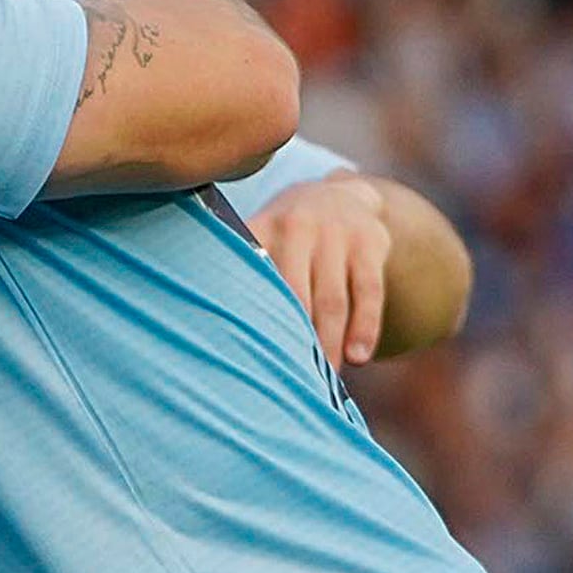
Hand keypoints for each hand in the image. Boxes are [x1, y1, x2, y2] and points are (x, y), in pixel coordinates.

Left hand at [250, 171, 396, 369]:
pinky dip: (365, 327)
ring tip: (325, 378)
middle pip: (294, 295)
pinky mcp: (370, 245)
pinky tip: (359, 357)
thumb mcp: (263, 234)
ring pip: (332, 299)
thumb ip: (241, 267)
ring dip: (329, 342)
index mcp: (264, 229)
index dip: (252, 317)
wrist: (342, 193)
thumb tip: (202, 323)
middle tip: (290, 379)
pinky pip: (369, 292)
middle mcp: (298, 227)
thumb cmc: (288, 233)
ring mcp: (337, 235)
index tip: (245, 355)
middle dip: (293, 339)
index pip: (254, 276)